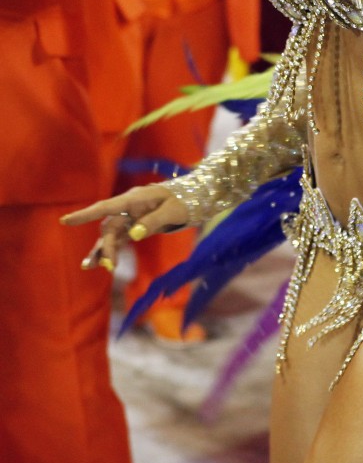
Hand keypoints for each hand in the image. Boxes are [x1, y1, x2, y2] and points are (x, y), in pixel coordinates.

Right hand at [60, 185, 190, 272]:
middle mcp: (129, 207)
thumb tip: (133, 235)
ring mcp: (132, 216)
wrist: (197, 196)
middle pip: (110, 226)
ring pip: (111, 234)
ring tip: (91, 266)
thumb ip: (153, 221)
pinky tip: (103, 263)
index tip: (65, 221)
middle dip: (106, 246)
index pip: (107, 206)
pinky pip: (120, 238)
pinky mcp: (136, 225)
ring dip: (103, 250)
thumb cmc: (185, 200)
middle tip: (108, 266)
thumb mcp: (173, 210)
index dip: (86, 214)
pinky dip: (112, 250)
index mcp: (136, 198)